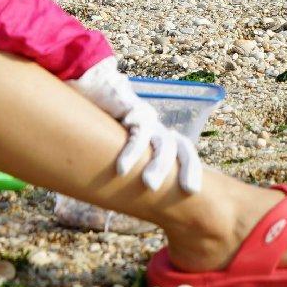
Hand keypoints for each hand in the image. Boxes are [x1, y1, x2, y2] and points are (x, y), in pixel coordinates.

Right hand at [72, 57, 202, 193]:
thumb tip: (132, 196)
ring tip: (149, 184)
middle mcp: (157, 126)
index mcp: (159, 135)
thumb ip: (132, 165)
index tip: (192, 190)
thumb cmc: (107, 126)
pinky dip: (132, 152)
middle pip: (180, 146)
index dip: (192, 168)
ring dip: (158, 164)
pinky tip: (122, 169)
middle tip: (178, 191)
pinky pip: (138, 132)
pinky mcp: (133, 110)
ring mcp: (147, 118)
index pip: (184, 150)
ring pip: (162, 142)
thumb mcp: (122, 147)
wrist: (93, 91)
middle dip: (183, 168)